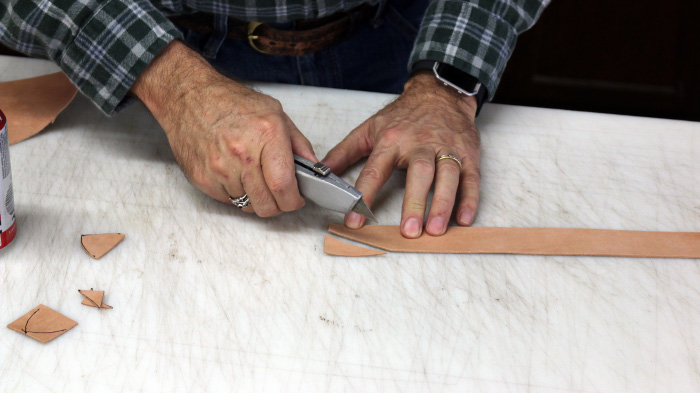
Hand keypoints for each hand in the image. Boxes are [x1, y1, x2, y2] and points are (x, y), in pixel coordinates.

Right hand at [132, 41, 316, 216]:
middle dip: (279, 206)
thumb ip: (298, 142)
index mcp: (266, 135)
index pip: (284, 186)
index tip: (297, 200)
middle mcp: (242, 154)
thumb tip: (314, 168)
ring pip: (248, 206)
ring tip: (256, 179)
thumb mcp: (274, 111)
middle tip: (280, 196)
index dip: (294, 201)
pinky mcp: (202, 178)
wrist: (188, 97)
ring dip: (257, 199)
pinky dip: (236, 195)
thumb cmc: (230, 102)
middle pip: (267, 204)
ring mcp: (219, 169)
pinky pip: (228, 201)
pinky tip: (237, 176)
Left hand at [322, 72, 480, 236]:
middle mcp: (419, 145)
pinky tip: (464, 219)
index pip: (375, 171)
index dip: (364, 196)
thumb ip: (344, 152)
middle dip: (413, 203)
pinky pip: (471, 177)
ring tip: (435, 230)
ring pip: (447, 176)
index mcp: (391, 140)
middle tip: (408, 231)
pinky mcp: (468, 153)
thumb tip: (321, 171)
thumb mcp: (370, 128)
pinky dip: (469, 199)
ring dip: (442, 204)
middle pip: (418, 174)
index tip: (354, 221)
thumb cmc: (403, 115)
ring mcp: (446, 148)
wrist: (439, 93)